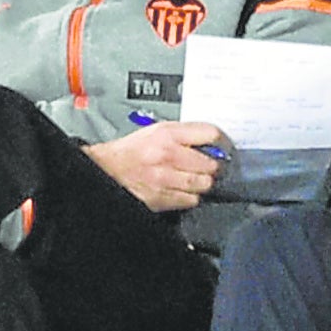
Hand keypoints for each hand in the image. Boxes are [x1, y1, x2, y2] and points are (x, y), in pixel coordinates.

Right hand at [85, 119, 225, 211]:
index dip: (222, 142)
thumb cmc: (133, 149)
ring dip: (202, 183)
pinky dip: (190, 197)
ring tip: (194, 178)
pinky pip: (190, 200)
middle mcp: (168, 155)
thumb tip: (213, 140)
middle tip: (208, 166)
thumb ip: (186, 134)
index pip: (210, 134)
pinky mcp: (161, 198)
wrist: (107, 168)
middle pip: (211, 164)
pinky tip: (182, 190)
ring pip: (203, 185)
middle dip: (212, 166)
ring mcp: (165, 179)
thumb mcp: (159, 130)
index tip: (224, 147)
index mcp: (168, 134)